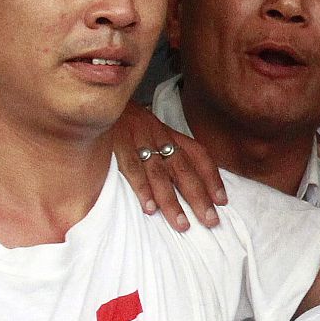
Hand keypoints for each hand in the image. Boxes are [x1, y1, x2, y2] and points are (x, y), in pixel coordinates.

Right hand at [111, 101, 225, 230]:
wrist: (97, 97)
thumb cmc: (126, 121)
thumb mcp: (152, 130)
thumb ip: (168, 152)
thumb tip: (189, 185)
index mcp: (169, 134)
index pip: (199, 155)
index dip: (212, 178)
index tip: (222, 201)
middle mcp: (159, 136)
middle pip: (184, 170)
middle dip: (199, 197)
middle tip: (210, 220)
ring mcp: (138, 139)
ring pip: (160, 174)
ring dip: (172, 201)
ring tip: (182, 223)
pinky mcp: (117, 142)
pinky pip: (132, 168)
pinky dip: (142, 188)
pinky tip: (150, 208)